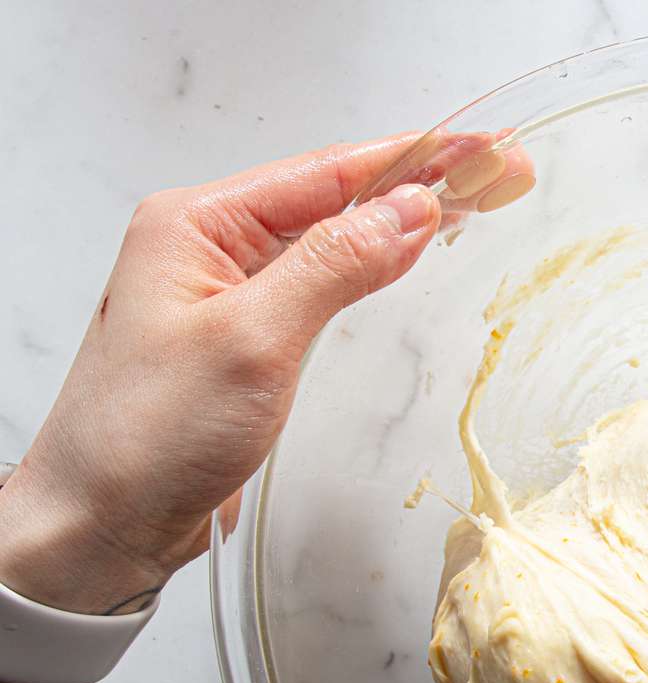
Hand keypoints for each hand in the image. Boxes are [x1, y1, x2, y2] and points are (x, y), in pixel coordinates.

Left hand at [0, 133, 530, 613]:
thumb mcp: (251, 342)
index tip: (482, 148)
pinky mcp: (247, 337)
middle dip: (422, 181)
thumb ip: (334, 267)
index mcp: (196, 224)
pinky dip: (373, 264)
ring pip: (333, 237)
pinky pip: (321, 282)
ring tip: (475, 199)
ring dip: (403, 220)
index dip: (415, 158)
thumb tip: (410, 209)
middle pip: (336, 196)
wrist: (101, 524)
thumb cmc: (146, 437)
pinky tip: (407, 253)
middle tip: (502, 172)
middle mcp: (210, 246)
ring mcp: (229, 291)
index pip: (328, 173)